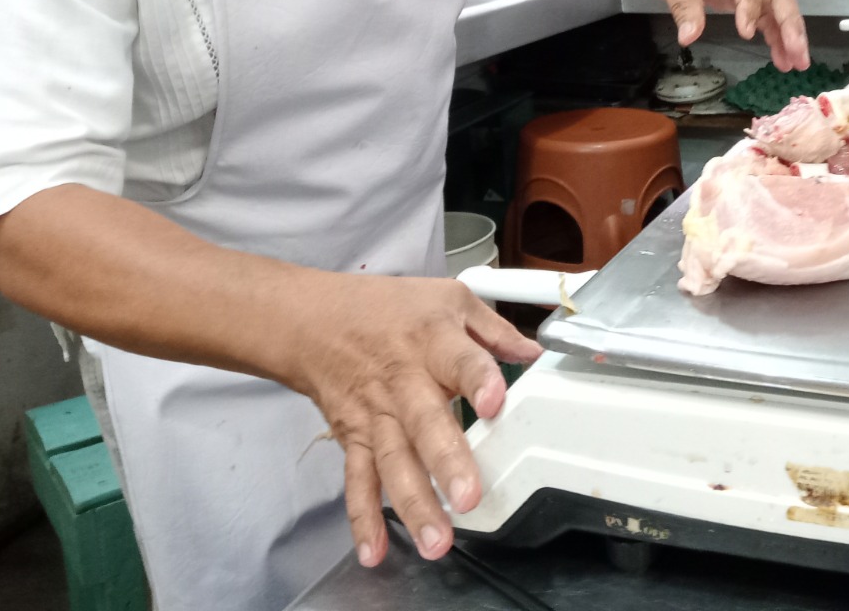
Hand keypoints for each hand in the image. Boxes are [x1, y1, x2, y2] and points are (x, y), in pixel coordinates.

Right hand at [289, 275, 542, 567]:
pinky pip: (358, 480)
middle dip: (447, 461)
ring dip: (414, 502)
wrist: (314, 319)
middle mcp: (403, 380)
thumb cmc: (386, 307)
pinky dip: (363, 516)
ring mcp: (376, 413)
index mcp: (432, 340)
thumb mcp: (448, 299)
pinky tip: (374, 550)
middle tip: (468, 496)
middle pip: (425, 422)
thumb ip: (494, 329)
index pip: (460, 359)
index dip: (478, 380)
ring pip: (393, 461)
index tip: (495, 401)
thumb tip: (534, 351)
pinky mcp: (353, 437)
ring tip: (437, 539)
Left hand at [646, 0, 809, 70]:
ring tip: (797, 64)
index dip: (750, 6)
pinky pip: (770, 15)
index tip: (746, 34)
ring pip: (780, 6)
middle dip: (790, 24)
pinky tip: (782, 58)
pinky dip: (778, 36)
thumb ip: (683, 7)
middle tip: (798, 54)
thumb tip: (689, 38)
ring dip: (791, 35)